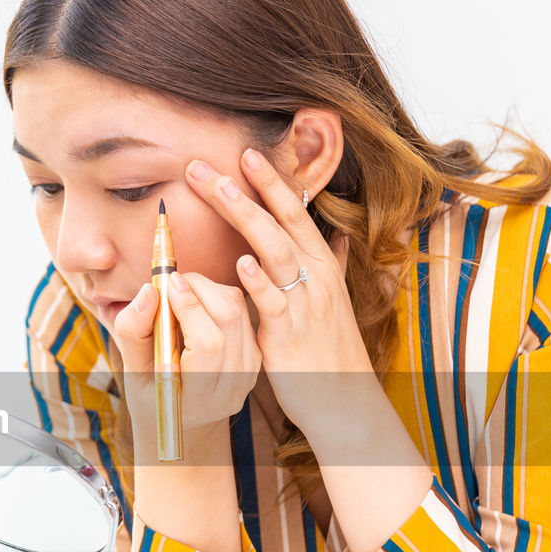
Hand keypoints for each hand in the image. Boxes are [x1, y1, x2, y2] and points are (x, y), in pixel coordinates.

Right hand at [110, 269, 259, 438]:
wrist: (182, 416)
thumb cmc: (151, 393)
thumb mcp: (132, 370)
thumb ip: (133, 332)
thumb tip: (149, 291)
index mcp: (198, 399)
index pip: (208, 345)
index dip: (190, 308)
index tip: (167, 284)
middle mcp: (231, 388)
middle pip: (228, 320)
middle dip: (199, 289)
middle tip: (171, 280)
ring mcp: (248, 373)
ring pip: (238, 310)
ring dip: (209, 288)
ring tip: (180, 291)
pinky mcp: (255, 356)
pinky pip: (243, 312)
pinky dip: (219, 296)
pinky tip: (196, 302)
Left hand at [184, 149, 372, 432]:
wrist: (342, 399)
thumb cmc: (328, 350)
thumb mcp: (331, 301)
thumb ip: (332, 265)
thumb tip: (338, 235)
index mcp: (321, 265)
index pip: (295, 213)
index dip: (271, 182)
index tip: (245, 152)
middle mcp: (315, 278)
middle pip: (281, 222)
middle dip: (246, 189)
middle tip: (207, 165)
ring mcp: (303, 305)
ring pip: (276, 251)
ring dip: (247, 219)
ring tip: (219, 192)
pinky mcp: (289, 336)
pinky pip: (274, 304)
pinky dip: (260, 282)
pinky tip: (242, 263)